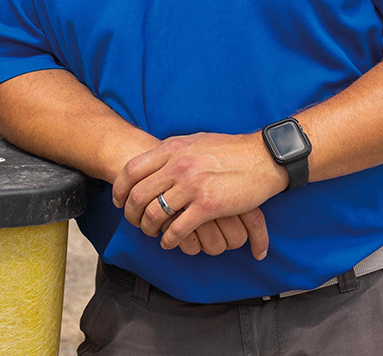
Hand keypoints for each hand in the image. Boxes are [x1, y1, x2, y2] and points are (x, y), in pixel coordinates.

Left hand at [112, 132, 287, 257]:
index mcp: (172, 148)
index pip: (132, 170)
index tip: (119, 201)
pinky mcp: (208, 205)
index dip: (120, 189)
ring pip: (155, 214)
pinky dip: (169, 240)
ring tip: (152, 233)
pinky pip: (178, 228)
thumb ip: (174, 151)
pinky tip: (170, 242)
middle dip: (131, 214)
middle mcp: (178, 165)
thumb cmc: (232, 150)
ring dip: (149, 229)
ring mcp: (192, 185)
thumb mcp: (196, 141)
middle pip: (138, 195)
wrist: (263, 157)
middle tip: (134, 223)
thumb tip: (157, 158)